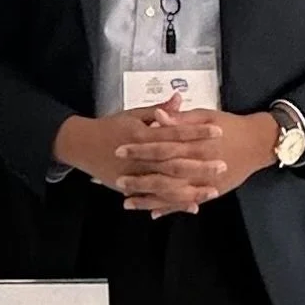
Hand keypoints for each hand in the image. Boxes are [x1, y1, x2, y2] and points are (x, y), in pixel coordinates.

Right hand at [52, 95, 217, 194]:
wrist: (81, 145)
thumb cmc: (110, 127)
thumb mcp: (133, 114)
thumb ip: (159, 110)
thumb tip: (179, 97)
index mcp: (141, 133)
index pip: (174, 132)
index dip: (197, 132)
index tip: (218, 131)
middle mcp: (139, 156)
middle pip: (173, 162)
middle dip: (199, 165)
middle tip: (222, 165)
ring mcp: (134, 175)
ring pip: (166, 185)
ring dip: (190, 189)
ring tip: (213, 191)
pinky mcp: (130, 189)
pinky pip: (155, 198)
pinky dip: (173, 203)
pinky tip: (193, 206)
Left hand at [113, 108, 278, 214]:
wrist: (258, 143)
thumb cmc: (230, 125)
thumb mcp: (206, 115)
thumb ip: (181, 119)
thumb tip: (158, 116)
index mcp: (195, 143)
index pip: (162, 146)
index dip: (140, 149)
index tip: (119, 151)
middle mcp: (198, 165)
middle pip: (163, 173)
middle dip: (140, 178)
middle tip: (117, 181)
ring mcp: (204, 181)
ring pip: (172, 193)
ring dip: (150, 198)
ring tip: (127, 202)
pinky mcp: (210, 192)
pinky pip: (186, 202)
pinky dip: (170, 208)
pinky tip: (152, 213)